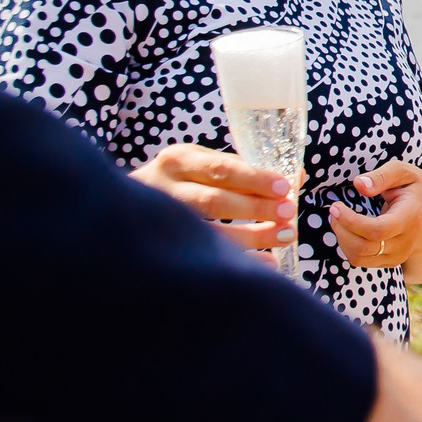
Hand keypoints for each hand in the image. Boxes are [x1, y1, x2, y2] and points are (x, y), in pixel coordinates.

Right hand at [131, 143, 293, 259]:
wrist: (124, 208)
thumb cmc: (180, 184)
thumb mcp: (201, 166)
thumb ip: (243, 171)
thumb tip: (297, 178)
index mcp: (179, 160)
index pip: (220, 168)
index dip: (254, 179)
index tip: (285, 188)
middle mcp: (164, 187)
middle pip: (214, 200)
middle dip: (256, 208)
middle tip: (290, 214)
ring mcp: (161, 219)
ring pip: (209, 231)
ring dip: (253, 236)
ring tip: (285, 236)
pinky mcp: (164, 246)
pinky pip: (206, 255)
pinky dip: (241, 259)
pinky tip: (267, 262)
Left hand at [329, 160, 421, 281]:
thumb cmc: (414, 188)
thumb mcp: (403, 172)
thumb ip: (381, 176)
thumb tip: (359, 184)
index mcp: (410, 218)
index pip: (376, 230)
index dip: (351, 221)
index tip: (336, 206)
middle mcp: (405, 242)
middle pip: (363, 247)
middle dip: (341, 229)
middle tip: (335, 210)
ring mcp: (398, 256)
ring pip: (358, 258)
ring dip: (342, 239)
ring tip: (340, 218)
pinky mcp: (389, 262)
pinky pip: (360, 261)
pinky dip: (348, 246)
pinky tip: (349, 229)